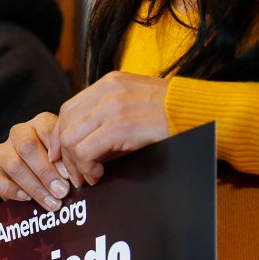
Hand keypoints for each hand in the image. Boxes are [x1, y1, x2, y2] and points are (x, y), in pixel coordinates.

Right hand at [0, 112, 70, 210]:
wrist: (34, 176)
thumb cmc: (58, 166)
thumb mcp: (69, 156)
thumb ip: (73, 160)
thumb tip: (85, 175)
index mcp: (40, 123)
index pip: (48, 132)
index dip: (59, 156)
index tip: (71, 176)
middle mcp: (19, 133)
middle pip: (28, 148)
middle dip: (46, 173)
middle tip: (62, 192)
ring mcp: (2, 150)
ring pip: (13, 165)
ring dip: (33, 186)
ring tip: (50, 202)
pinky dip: (10, 190)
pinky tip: (26, 199)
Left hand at [52, 71, 169, 186]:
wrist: (198, 113)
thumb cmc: (170, 114)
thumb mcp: (132, 106)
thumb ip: (105, 119)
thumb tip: (79, 148)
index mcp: (109, 83)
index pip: (68, 109)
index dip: (59, 136)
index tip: (60, 156)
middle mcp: (107, 90)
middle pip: (66, 125)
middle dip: (65, 155)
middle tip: (75, 174)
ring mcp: (112, 106)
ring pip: (71, 139)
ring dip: (75, 164)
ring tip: (88, 176)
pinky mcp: (119, 125)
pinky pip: (85, 151)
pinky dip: (86, 167)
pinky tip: (98, 174)